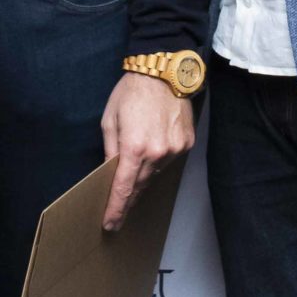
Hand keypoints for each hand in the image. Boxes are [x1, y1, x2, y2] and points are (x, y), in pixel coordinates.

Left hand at [101, 70, 193, 230]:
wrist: (163, 72)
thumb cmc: (131, 92)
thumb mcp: (110, 120)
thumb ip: (110, 149)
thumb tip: (110, 172)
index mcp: (134, 147)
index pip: (123, 188)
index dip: (116, 209)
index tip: (110, 224)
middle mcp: (157, 153)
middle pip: (139, 186)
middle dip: (127, 198)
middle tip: (117, 211)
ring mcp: (175, 150)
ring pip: (155, 174)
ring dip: (142, 176)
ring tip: (134, 167)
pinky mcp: (187, 144)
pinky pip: (169, 161)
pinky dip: (158, 161)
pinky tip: (153, 148)